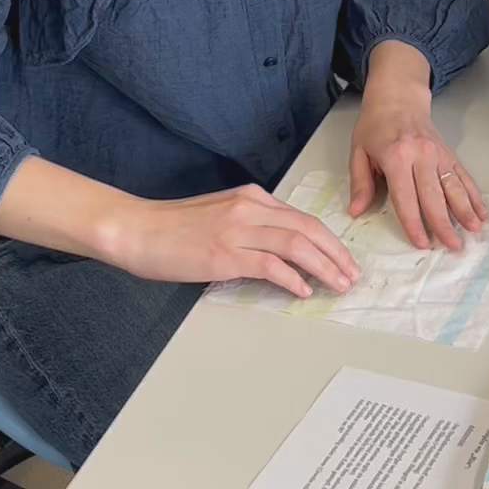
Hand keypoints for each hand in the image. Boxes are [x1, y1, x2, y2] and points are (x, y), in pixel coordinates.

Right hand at [101, 184, 359, 298]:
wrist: (135, 229)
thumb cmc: (172, 227)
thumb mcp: (220, 214)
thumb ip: (250, 225)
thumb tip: (280, 250)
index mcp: (251, 198)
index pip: (302, 217)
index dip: (329, 240)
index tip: (343, 259)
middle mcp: (250, 208)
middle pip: (308, 228)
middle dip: (336, 253)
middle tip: (352, 275)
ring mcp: (237, 230)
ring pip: (296, 244)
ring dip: (324, 266)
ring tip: (338, 284)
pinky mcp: (225, 254)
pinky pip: (271, 264)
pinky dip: (293, 278)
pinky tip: (304, 290)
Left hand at [348, 42, 487, 249]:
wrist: (398, 97)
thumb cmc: (375, 125)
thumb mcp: (358, 151)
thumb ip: (360, 183)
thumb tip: (356, 211)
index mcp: (395, 157)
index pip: (405, 196)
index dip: (414, 222)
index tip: (422, 243)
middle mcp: (420, 156)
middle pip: (433, 196)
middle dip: (444, 223)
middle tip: (453, 246)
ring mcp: (438, 154)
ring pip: (454, 187)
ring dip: (465, 210)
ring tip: (474, 231)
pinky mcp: (449, 154)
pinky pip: (463, 176)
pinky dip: (474, 195)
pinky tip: (481, 211)